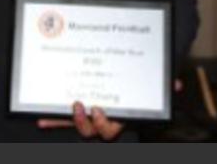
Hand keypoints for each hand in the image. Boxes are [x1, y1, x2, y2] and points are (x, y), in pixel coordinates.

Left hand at [36, 80, 182, 139]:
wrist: (132, 88)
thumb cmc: (142, 90)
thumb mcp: (152, 89)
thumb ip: (163, 86)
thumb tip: (176, 84)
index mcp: (120, 119)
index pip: (112, 128)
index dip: (104, 123)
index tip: (99, 108)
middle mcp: (104, 122)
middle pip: (94, 132)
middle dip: (85, 123)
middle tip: (80, 106)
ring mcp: (90, 118)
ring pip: (79, 126)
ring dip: (68, 120)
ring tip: (68, 106)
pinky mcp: (77, 112)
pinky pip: (63, 119)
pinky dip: (52, 120)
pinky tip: (41, 118)